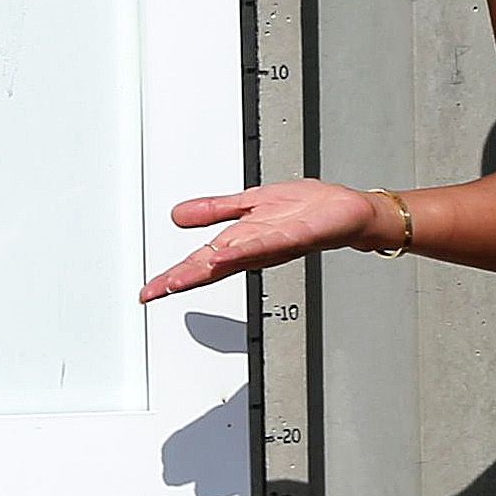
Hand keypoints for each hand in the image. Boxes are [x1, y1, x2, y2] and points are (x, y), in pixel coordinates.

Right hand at [142, 178, 384, 300]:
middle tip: (154, 292)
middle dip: (181, 279)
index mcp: (240, 241)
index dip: (172, 276)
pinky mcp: (294, 234)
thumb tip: (177, 216)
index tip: (148, 292)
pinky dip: (244, 249)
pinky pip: (266, 244)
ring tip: (180, 279)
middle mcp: (253, 248)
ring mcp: (273, 244)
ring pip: (234, 259)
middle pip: (211, 266)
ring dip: (206, 269)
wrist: (347, 212)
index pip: (200, 261)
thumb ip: (213, 211)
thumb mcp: (249, 203)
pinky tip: (225, 253)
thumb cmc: (306, 209)